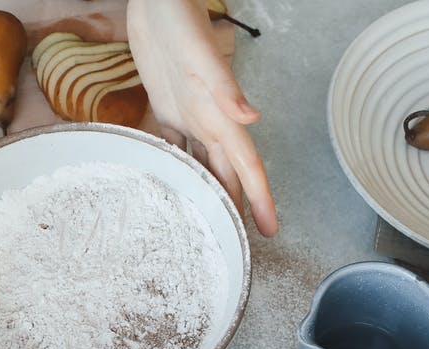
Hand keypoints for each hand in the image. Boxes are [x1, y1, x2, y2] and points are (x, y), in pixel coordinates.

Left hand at [127, 0, 277, 236]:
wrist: (159, 1)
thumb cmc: (180, 21)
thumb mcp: (201, 55)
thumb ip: (225, 86)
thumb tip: (251, 117)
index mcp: (219, 115)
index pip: (246, 165)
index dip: (259, 198)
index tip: (270, 230)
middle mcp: (208, 120)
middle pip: (229, 172)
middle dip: (238, 207)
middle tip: (240, 243)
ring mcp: (187, 115)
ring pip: (205, 163)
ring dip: (212, 190)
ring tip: (213, 222)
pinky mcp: (165, 108)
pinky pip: (173, 145)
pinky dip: (177, 167)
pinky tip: (173, 184)